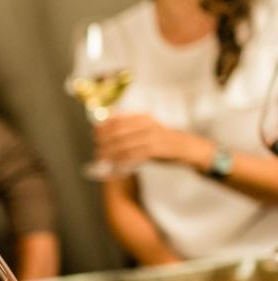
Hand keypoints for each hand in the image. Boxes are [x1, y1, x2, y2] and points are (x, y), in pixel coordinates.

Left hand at [95, 114, 213, 169]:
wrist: (185, 147)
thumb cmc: (161, 139)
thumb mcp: (146, 127)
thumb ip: (129, 127)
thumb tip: (104, 129)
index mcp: (143, 117)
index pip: (118, 119)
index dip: (104, 127)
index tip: (95, 133)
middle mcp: (147, 125)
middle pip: (118, 132)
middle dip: (104, 141)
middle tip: (97, 149)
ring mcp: (151, 137)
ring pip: (123, 144)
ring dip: (110, 152)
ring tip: (101, 157)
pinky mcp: (155, 150)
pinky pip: (132, 155)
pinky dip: (120, 159)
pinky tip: (114, 163)